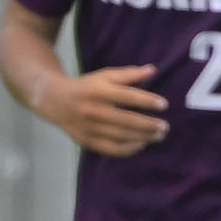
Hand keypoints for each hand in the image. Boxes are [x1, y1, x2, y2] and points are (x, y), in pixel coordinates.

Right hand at [31, 64, 165, 156]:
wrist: (55, 101)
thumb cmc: (86, 87)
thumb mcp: (105, 76)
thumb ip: (128, 74)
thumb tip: (153, 70)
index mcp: (98, 91)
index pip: (127, 97)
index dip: (147, 101)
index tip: (164, 105)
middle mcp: (93, 110)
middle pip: (125, 120)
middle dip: (148, 125)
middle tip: (165, 127)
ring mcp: (89, 128)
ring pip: (120, 136)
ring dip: (142, 138)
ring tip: (159, 136)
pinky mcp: (87, 141)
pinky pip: (110, 149)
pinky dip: (128, 149)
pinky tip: (141, 144)